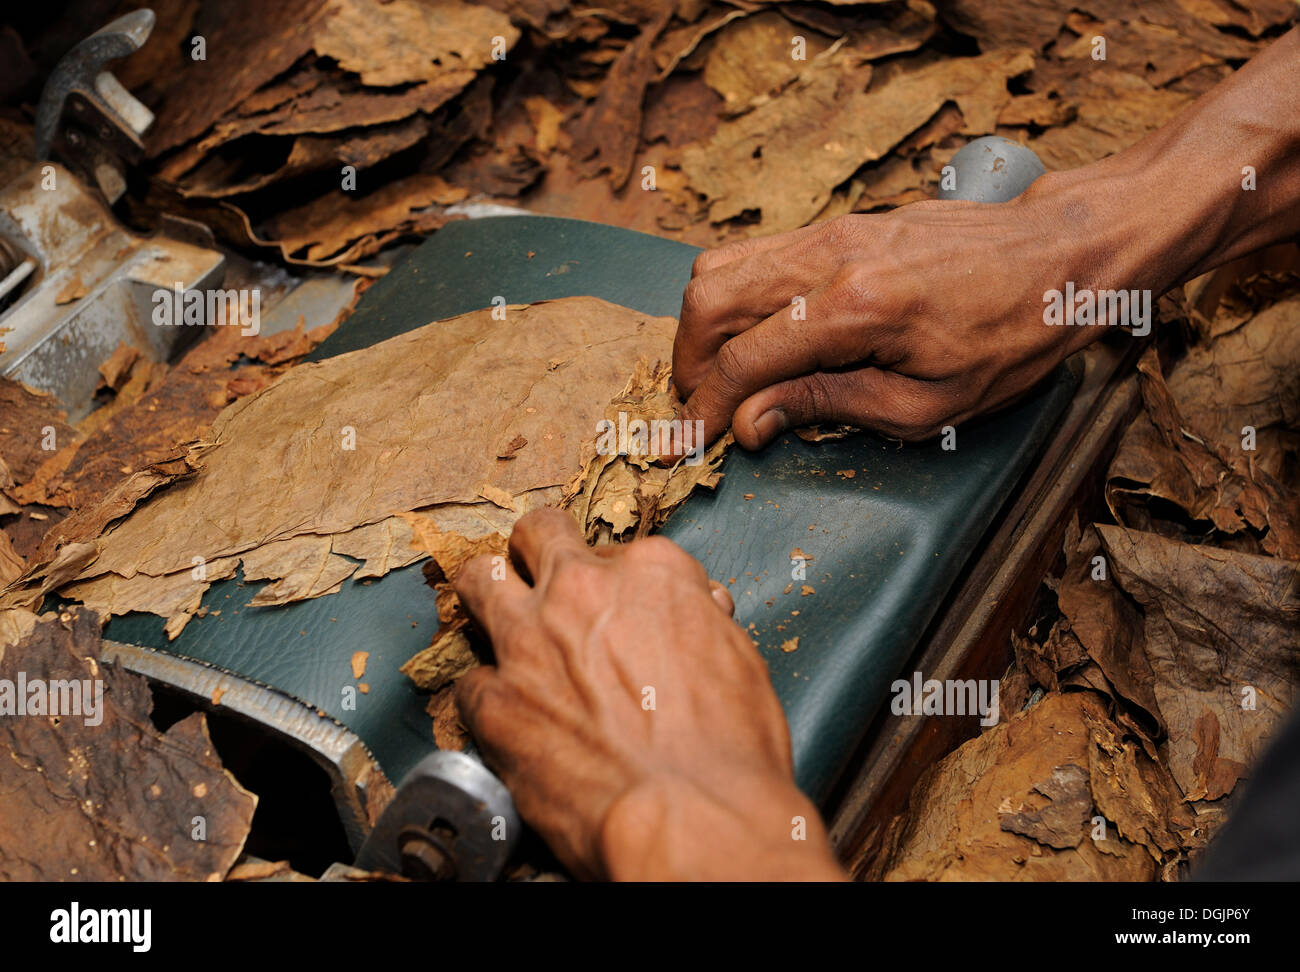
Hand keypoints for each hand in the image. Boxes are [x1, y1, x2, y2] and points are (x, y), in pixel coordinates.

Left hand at [452, 508, 843, 880]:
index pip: (620, 552)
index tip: (624, 611)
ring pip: (479, 582)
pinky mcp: (497, 702)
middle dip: (537, 552)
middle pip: (537, 536)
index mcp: (651, 573)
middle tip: (543, 580)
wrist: (694, 817)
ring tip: (494, 613)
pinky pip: (472, 681)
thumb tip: (694, 611)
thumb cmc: (731, 751)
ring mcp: (529, 642)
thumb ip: (700, 621)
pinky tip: (506, 714)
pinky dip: (488, 696)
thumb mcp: (738, 660)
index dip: (621, 584)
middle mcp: (582, 590)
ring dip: (488, 594)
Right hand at [672, 186, 1110, 449]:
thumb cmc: (1011, 335)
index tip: (687, 442)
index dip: (705, 407)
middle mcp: (831, 256)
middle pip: (709, 297)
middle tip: (700, 410)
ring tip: (720, 377)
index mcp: (857, 309)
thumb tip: (753, 420)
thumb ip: (829, 406)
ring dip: (704, 329)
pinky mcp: (837, 225)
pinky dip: (733, 299)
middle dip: (688, 363)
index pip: (745, 357)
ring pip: (721, 266)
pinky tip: (754, 339)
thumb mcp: (929, 404)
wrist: (1059, 254)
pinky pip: (755, 254)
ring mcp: (831, 231)